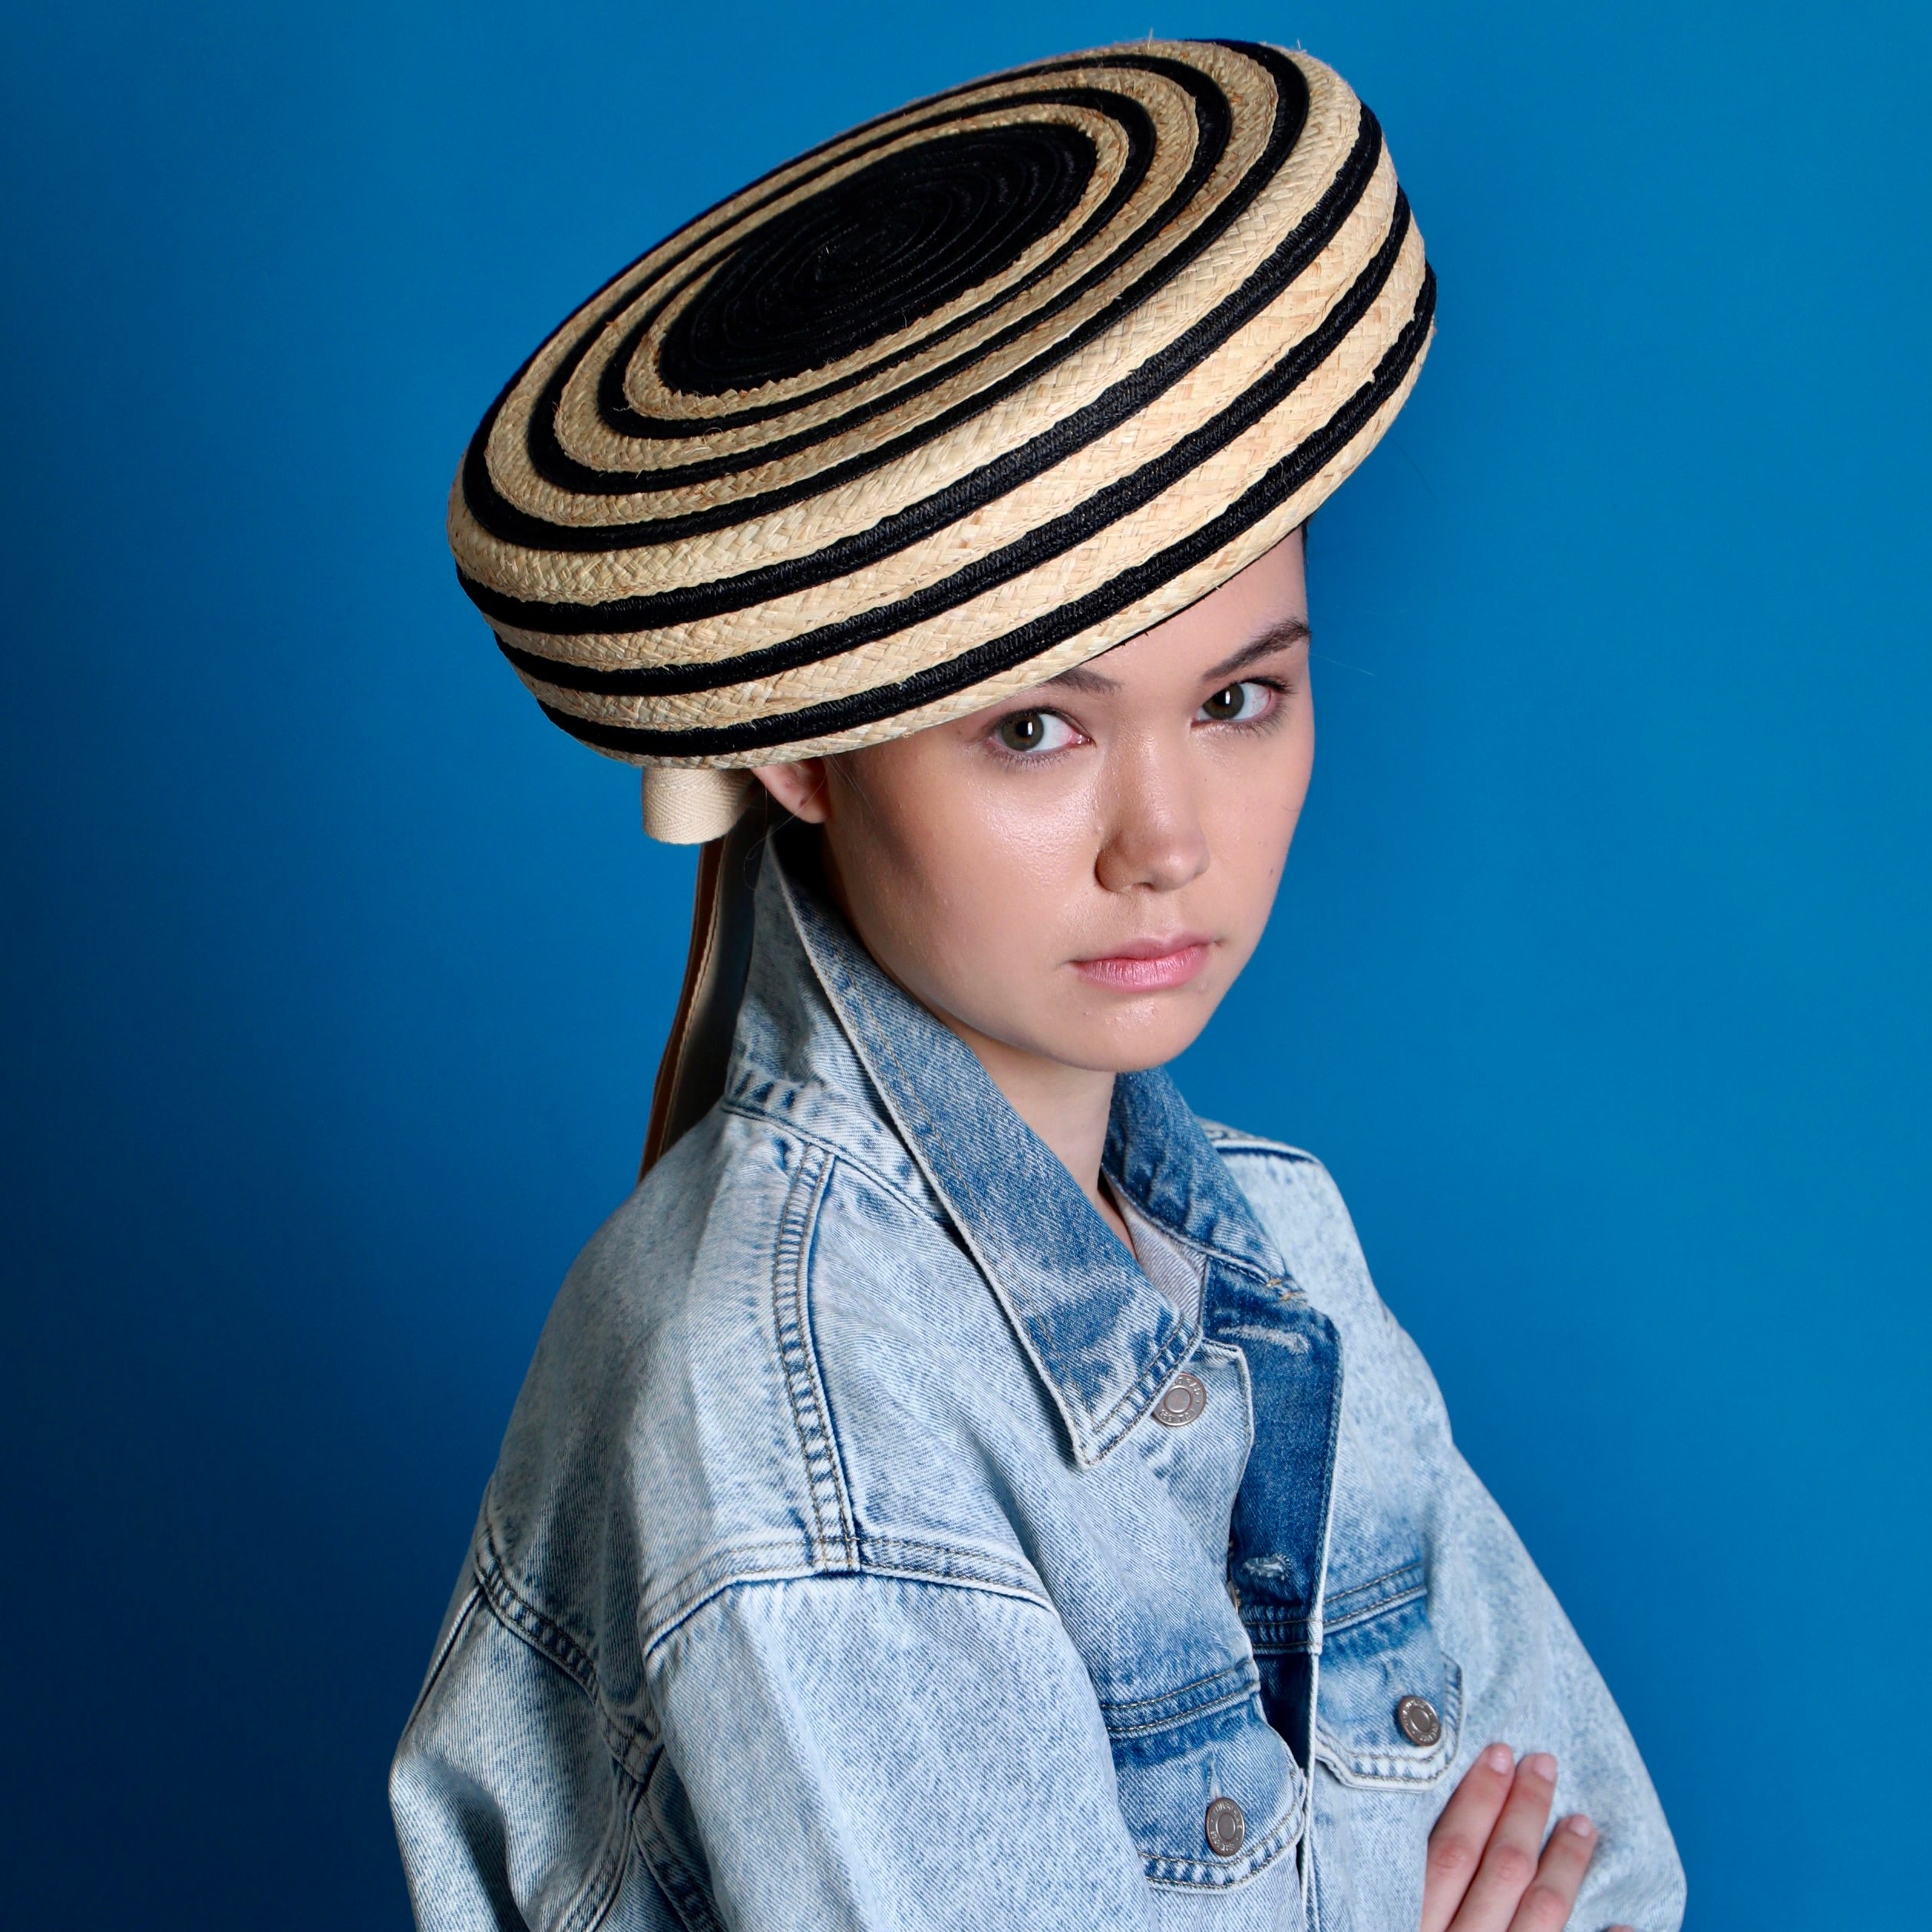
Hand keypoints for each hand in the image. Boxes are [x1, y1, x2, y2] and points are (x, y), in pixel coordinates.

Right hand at [1420, 1744, 1631, 1931]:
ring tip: (1583, 1825)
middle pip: (1502, 1871)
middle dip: (1526, 1812)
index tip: (1498, 1754)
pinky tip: (1625, 1923)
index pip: (1451, 1853)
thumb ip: (1401, 1883)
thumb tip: (1391, 1815)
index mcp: (1414, 1923)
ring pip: (1542, 1913)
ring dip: (1566, 1863)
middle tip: (1543, 1765)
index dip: (1477, 1799)